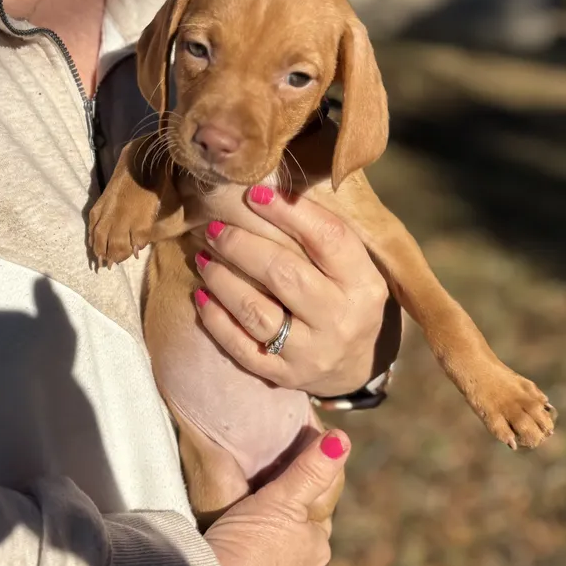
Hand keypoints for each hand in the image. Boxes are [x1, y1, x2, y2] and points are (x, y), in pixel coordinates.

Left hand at [193, 185, 396, 396]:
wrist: (356, 366)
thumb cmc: (347, 300)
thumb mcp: (354, 269)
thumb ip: (323, 237)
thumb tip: (270, 190)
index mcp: (364, 285)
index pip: (328, 239)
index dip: (289, 212)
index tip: (254, 194)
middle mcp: (341, 320)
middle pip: (284, 274)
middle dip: (242, 246)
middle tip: (215, 229)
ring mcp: (312, 353)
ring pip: (257, 312)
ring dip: (223, 280)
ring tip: (205, 258)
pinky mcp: (284, 375)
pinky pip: (241, 348)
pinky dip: (216, 320)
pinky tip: (202, 297)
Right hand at [205, 430, 349, 565]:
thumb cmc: (245, 542)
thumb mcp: (280, 497)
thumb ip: (311, 468)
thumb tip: (343, 438)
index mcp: (316, 547)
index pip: (313, 518)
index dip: (295, 504)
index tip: (272, 494)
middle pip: (297, 547)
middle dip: (282, 535)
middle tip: (251, 518)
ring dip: (266, 564)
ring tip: (240, 549)